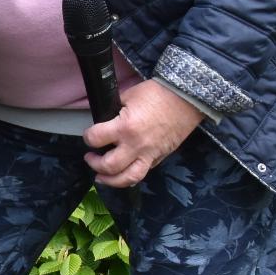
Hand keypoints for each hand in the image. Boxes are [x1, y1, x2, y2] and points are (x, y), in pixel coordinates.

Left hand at [83, 79, 204, 188]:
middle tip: (90, 157)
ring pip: (127, 179)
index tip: (89, 136)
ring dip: (111, 181)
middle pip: (108, 166)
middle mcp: (136, 145)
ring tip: (101, 176)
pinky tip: (122, 173)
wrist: (187, 99)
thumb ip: (114, 110)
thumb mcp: (129, 96)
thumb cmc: (158, 93)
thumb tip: (103, 119)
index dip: (88, 137)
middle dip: (94, 164)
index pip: (95, 139)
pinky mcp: (159, 158)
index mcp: (125, 127)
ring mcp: (149, 154)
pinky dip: (129, 176)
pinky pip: (142, 173)